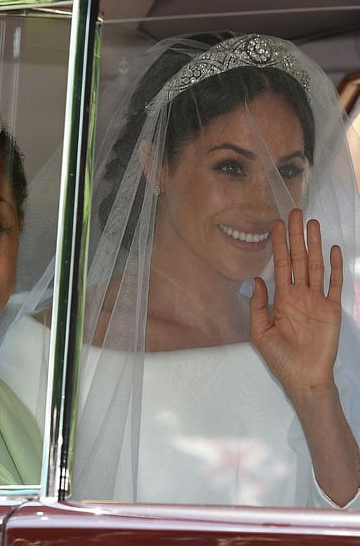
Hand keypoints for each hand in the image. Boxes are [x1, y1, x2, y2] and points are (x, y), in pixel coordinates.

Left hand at [250, 208, 341, 401]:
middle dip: (296, 236)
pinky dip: (335, 267)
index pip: (280, 265)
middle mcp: (299, 294)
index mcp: (281, 298)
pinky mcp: (332, 309)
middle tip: (294, 213)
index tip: (274, 225)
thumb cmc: (279, 357)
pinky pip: (334, 284)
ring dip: (314, 244)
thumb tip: (256, 279)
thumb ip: (258, 305)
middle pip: (298, 258)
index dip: (278, 245)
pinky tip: (332, 250)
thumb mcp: (260, 331)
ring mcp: (317, 300)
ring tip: (312, 223)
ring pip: (316, 266)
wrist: (302, 377)